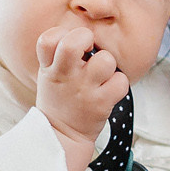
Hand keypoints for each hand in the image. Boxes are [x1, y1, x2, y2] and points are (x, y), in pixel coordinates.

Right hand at [34, 26, 127, 167]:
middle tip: (88, 50)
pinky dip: (119, 84)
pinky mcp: (101, 103)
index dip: (61, 34)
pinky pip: (121, 81)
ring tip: (101, 75)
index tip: (69, 45)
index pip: (48, 38)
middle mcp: (65, 76)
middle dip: (86, 38)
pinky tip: (109, 90)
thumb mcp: (49, 74)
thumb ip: (59, 53)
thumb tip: (84, 34)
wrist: (62, 136)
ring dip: (107, 64)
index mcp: (49, 68)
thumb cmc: (60, 99)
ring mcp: (84, 90)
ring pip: (106, 59)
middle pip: (74, 42)